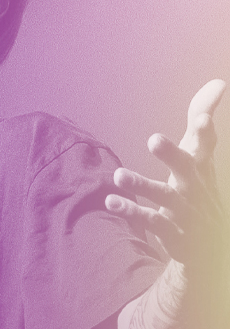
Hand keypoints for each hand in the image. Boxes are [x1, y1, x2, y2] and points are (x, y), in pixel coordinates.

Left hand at [105, 79, 226, 268]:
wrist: (209, 245)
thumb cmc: (198, 191)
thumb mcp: (200, 158)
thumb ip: (200, 123)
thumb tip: (218, 83)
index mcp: (201, 169)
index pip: (205, 147)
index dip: (204, 134)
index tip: (202, 119)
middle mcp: (196, 188)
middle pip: (187, 169)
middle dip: (172, 155)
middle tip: (154, 139)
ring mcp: (186, 212)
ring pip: (166, 197)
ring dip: (142, 185)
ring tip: (117, 174)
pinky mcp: (173, 233)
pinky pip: (153, 222)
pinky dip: (133, 211)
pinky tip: (111, 201)